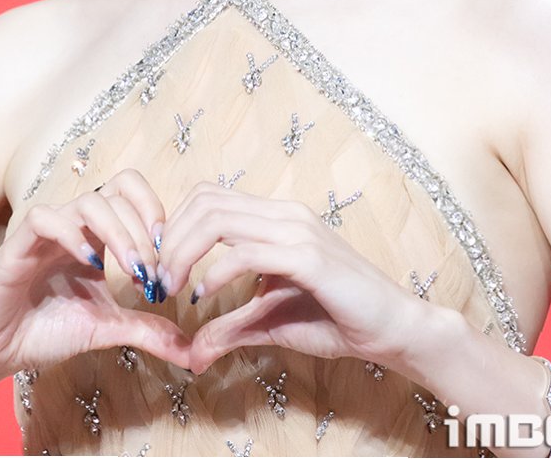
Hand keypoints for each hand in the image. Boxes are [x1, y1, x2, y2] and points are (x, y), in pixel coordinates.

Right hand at [0, 169, 190, 380]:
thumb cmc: (45, 331)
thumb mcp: (106, 328)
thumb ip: (147, 330)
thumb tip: (192, 351)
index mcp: (98, 234)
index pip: (133, 193)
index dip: (157, 215)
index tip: (169, 262)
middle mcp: (76, 223)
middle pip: (120, 190)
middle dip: (144, 230)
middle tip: (152, 272)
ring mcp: (48, 229)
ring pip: (91, 200)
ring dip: (119, 232)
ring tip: (131, 270)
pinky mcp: (19, 242)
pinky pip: (47, 217)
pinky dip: (73, 234)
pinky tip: (90, 263)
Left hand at [157, 183, 424, 374]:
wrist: (392, 327)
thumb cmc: (337, 318)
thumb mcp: (270, 321)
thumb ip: (230, 327)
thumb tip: (191, 352)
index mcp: (276, 218)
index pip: (209, 198)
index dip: (175, 226)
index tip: (160, 267)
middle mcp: (284, 214)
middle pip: (205, 201)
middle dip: (169, 239)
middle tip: (157, 280)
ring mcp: (297, 231)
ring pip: (218, 218)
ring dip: (182, 252)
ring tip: (173, 288)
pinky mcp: (308, 257)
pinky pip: (246, 253)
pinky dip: (214, 272)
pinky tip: (204, 296)